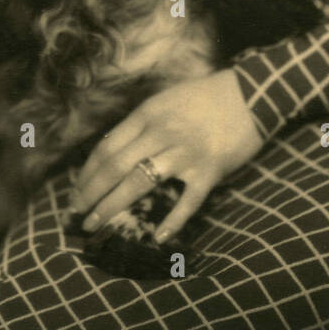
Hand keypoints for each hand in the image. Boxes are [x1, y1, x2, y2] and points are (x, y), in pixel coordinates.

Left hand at [68, 69, 264, 243]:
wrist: (252, 93)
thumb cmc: (206, 96)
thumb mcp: (166, 100)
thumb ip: (142, 123)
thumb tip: (114, 150)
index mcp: (147, 114)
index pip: (107, 148)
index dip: (87, 174)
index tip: (75, 192)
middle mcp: (161, 133)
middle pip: (115, 168)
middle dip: (91, 194)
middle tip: (77, 215)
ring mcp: (185, 153)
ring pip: (139, 183)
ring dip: (112, 206)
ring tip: (96, 225)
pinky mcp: (209, 171)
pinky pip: (187, 201)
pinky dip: (173, 220)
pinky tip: (159, 236)